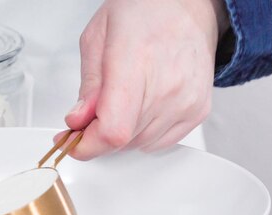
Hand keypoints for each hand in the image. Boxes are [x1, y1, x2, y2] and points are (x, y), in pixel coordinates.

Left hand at [61, 0, 228, 158]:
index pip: (113, 130)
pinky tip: (140, 106)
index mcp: (136, 62)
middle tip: (91, 113)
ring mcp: (186, 101)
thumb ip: (87, 85)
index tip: (74, 141)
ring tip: (121, 100)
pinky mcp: (197, 112)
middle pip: (123, 140)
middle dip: (98, 133)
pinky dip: (142, 133)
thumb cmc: (145, 12)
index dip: (88, 144)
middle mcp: (167, 86)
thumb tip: (78, 120)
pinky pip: (160, 143)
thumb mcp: (97, 37)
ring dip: (121, 133)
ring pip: (139, 144)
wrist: (187, 6)